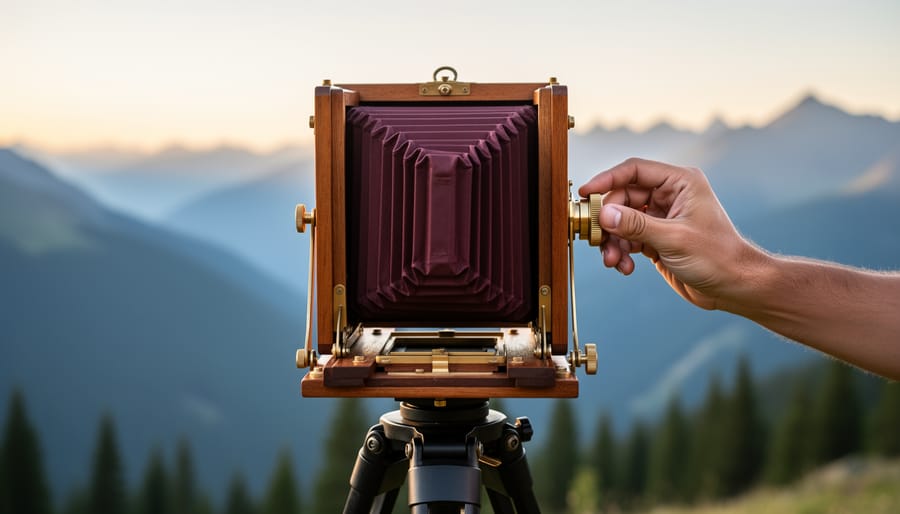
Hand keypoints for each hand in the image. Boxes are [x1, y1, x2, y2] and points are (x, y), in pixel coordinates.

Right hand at [578, 158, 763, 310]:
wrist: (734, 287)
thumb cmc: (717, 256)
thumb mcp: (673, 239)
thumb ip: (636, 224)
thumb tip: (604, 213)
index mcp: (680, 182)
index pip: (635, 170)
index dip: (608, 180)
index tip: (587, 193)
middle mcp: (670, 196)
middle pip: (623, 197)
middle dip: (609, 220)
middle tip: (598, 238)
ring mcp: (661, 217)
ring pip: (622, 221)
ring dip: (614, 241)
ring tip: (613, 260)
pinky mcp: (656, 238)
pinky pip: (628, 239)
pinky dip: (622, 252)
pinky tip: (625, 266)